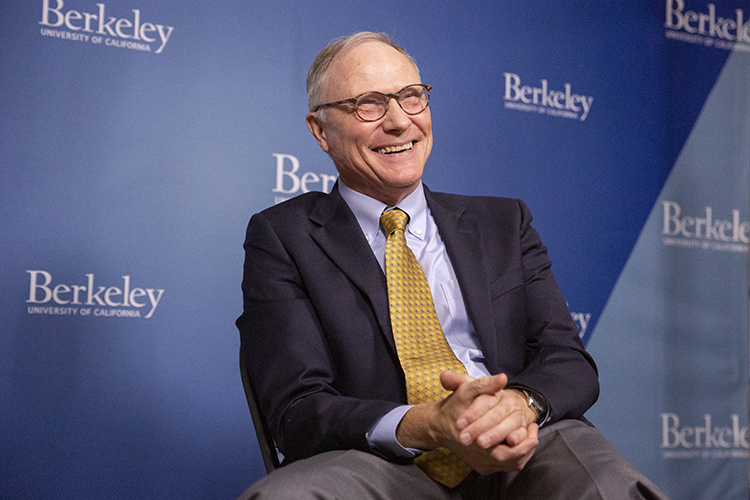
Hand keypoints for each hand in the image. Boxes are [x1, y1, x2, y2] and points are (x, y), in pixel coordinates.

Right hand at [397, 371, 538, 474]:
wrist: (437, 426)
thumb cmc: (453, 407)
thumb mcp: (466, 390)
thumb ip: (485, 385)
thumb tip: (502, 378)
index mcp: (476, 441)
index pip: (509, 450)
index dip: (524, 440)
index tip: (532, 425)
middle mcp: (479, 457)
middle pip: (512, 460)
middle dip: (527, 447)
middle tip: (534, 432)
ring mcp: (481, 464)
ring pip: (510, 465)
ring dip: (523, 452)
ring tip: (530, 437)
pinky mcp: (482, 466)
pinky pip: (505, 466)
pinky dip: (515, 457)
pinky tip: (519, 443)